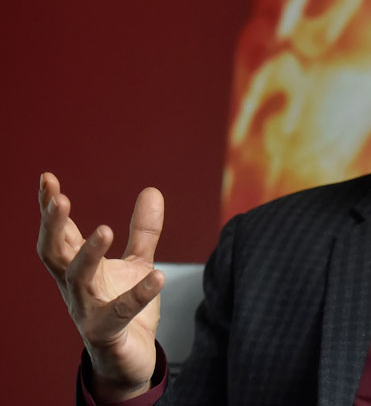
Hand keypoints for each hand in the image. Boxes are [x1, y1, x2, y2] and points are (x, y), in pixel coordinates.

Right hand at [36, 172, 165, 400]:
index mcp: (79, 267)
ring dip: (88, 254)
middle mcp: (76, 286)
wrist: (129, 358)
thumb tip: (152, 190)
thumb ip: (143, 231)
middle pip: (55, 253)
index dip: (50, 207)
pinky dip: (137, 295)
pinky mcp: (106, 333)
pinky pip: (119, 313)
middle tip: (60, 199)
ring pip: (77, 280)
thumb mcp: (137, 263)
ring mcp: (87, 310)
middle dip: (54, 226)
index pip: (60, 233)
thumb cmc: (124, 307)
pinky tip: (157, 276)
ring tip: (106, 229)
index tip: (47, 178)